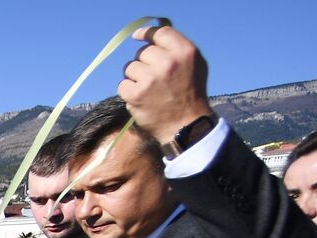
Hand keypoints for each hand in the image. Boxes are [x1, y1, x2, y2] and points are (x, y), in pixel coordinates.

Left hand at [118, 24, 211, 143]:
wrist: (186, 125)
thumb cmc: (190, 93)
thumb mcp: (194, 64)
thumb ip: (176, 48)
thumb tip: (150, 36)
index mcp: (184, 52)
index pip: (159, 32)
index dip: (146, 34)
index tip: (138, 36)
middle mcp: (168, 62)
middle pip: (142, 51)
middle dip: (145, 63)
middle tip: (154, 78)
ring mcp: (151, 78)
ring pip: (130, 67)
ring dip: (135, 77)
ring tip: (148, 89)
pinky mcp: (136, 94)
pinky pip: (123, 84)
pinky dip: (129, 92)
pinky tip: (141, 98)